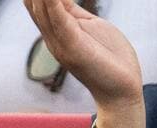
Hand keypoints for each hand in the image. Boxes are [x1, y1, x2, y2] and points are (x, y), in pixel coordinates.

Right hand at [23, 0, 143, 111]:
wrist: (121, 90)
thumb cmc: (110, 59)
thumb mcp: (90, 26)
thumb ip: (73, 13)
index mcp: (57, 32)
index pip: (37, 3)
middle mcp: (53, 38)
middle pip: (34, 4)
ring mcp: (60, 43)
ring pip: (42, 8)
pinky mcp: (73, 46)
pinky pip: (58, 17)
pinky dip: (52, 0)